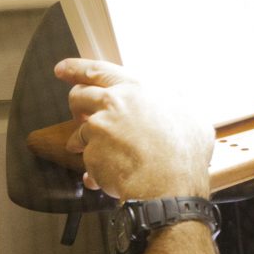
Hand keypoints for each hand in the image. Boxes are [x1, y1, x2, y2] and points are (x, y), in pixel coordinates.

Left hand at [55, 58, 214, 199]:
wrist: (170, 185)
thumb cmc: (185, 153)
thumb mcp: (192, 116)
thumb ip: (177, 104)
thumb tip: (178, 101)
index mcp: (137, 89)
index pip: (99, 71)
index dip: (76, 68)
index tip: (62, 69)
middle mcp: (114, 104)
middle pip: (79, 96)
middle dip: (77, 106)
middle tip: (80, 115)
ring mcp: (100, 130)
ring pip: (79, 131)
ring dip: (83, 142)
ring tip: (98, 154)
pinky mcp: (92, 155)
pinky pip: (88, 163)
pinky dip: (96, 171)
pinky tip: (109, 178)